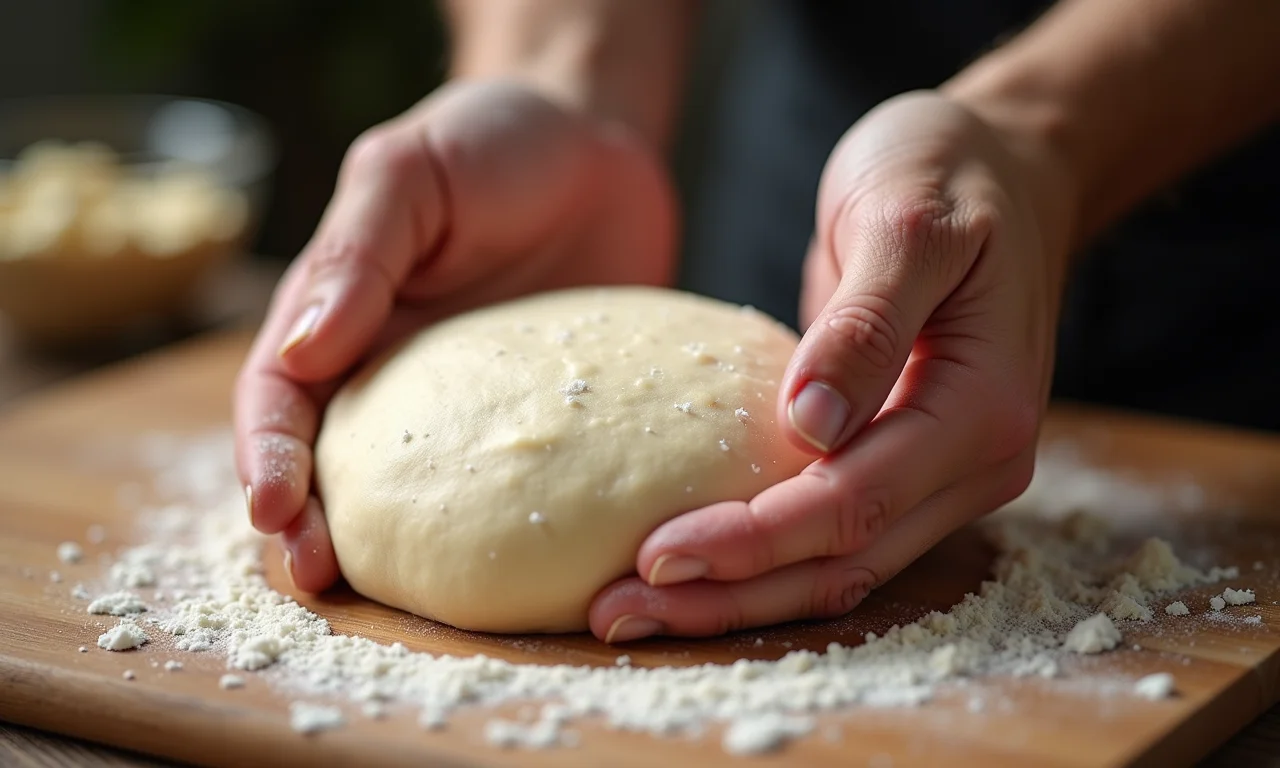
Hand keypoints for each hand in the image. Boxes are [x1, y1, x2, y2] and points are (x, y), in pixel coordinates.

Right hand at [234, 80, 676, 590]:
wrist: (597, 146)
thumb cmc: (492, 143)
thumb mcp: (409, 173)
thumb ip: (357, 253)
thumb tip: (303, 348)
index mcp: (337, 315)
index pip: (278, 398)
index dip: (266, 457)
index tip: (275, 508)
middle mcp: (391, 372)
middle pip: (332, 465)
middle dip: (310, 526)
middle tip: (320, 577)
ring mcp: (468, 406)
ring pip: (414, 494)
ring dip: (392, 547)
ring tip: (394, 593)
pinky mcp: (537, 421)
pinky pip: (511, 483)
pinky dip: (498, 527)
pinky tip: (513, 562)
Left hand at [589, 90, 1074, 642]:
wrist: (1002, 167)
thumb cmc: (952, 174)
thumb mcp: (908, 221)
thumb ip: (866, 323)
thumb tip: (808, 425)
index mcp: (983, 411)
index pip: (855, 502)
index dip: (754, 538)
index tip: (655, 556)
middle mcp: (973, 463)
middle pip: (842, 561)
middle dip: (728, 595)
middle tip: (613, 613)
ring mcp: (942, 472)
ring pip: (837, 567)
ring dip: (737, 597)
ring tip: (630, 611)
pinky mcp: (903, 462)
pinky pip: (833, 533)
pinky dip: (763, 559)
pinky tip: (693, 572)